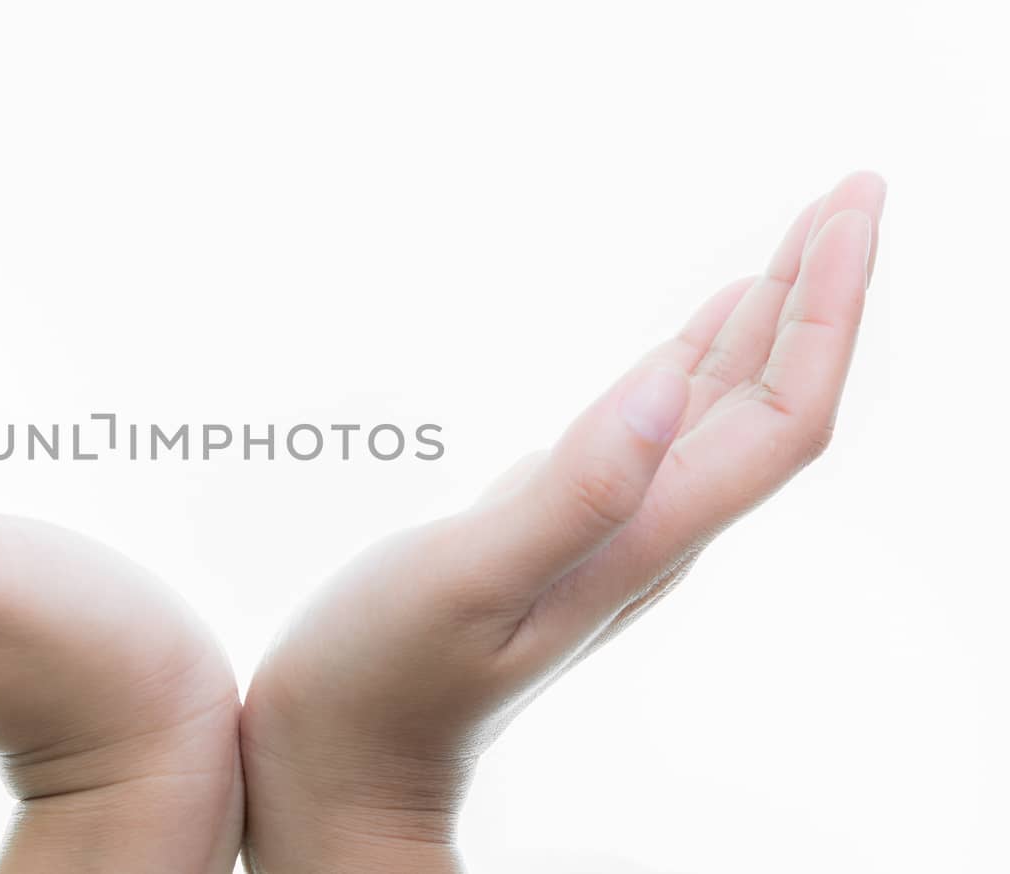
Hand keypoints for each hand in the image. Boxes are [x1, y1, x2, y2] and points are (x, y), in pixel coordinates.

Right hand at [238, 172, 886, 872]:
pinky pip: (661, 428)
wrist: (347, 759)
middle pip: (773, 402)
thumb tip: (664, 383)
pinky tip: (698, 338)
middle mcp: (647, 531)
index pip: (783, 415)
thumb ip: (572, 493)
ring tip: (804, 241)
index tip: (850, 207)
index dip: (829, 309)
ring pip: (721, 411)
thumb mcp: (468, 582)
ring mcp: (608, 529)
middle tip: (853, 190)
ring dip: (771, 323)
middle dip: (821, 292)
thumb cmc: (387, 681)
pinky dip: (695, 365)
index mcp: (643, 536)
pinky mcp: (562, 523)